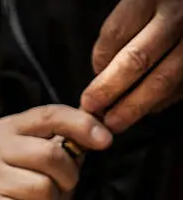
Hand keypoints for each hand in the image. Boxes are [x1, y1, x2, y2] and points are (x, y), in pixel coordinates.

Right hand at [0, 105, 112, 199]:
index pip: (49, 116)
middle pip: (50, 154)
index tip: (105, 140)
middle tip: (59, 189)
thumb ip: (67, 144)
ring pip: (42, 188)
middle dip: (66, 178)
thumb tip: (98, 129)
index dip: (81, 125)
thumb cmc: (28, 198)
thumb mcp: (51, 166)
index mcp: (6, 130)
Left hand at [81, 0, 182, 132]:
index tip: (91, 72)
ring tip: (114, 122)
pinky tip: (146, 107)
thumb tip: (101, 73)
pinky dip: (159, 102)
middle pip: (135, 61)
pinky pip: (179, 88)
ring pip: (161, 81)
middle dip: (109, 90)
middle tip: (91, 108)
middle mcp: (176, 17)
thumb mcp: (142, 3)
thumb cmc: (165, 6)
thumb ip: (124, 31)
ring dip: (134, 106)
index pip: (115, 34)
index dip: (99, 62)